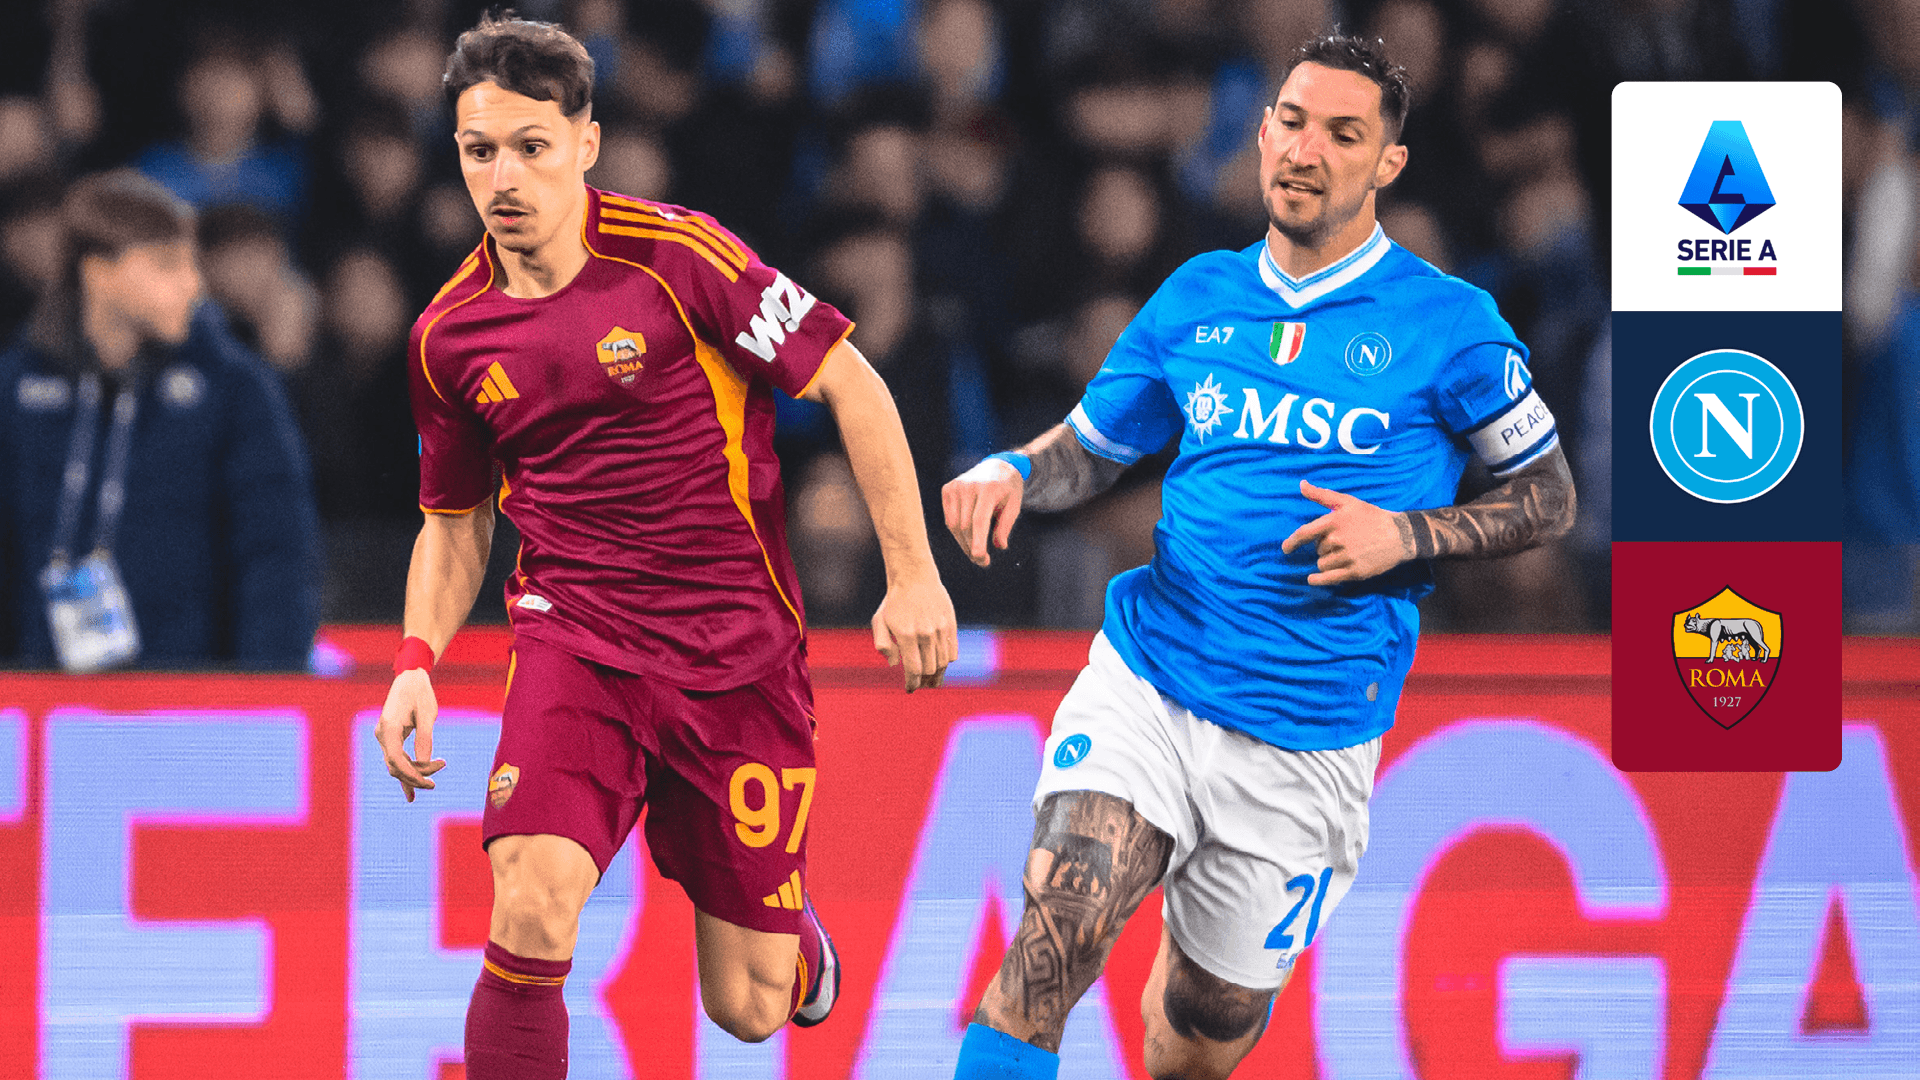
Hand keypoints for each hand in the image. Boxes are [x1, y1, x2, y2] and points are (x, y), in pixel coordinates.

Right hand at [375, 668, 447, 801]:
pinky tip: (411, 790)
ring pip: (395, 764)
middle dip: (415, 775)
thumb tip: (425, 764)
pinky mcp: (390, 737)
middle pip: (395, 765)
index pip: (395, 759)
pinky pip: (396, 758)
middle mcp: (382, 734)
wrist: (410, 677)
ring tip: (431, 785)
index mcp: (388, 727)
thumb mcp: (428, 715)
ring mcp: (384, 736)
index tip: (429, 782)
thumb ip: (425, 739)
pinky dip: (406, 770)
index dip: (411, 774)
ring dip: (413, 774)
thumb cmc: (421, 693)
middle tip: (436, 782)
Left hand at [871, 566, 958, 691]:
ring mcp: (940, 630)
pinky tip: (940, 665)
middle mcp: (925, 634)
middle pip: (929, 670)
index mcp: (906, 636)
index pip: (913, 670)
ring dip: (937, 676)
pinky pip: (952, 652)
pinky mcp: (950, 625)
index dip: (912, 684)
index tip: (910, 689)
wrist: (914, 577)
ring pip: (943, 663)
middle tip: (920, 685)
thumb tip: (894, 665)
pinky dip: (947, 662)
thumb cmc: (893, 602)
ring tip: (932, 681)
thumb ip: (882, 645)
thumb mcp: (879, 621)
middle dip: (924, 682)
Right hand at [942, 458, 1023, 566]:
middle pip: (966, 526)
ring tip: (975, 552)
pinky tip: (968, 536)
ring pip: (954, 525)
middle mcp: (968, 486)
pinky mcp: (947, 489)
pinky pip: (949, 519)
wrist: (996, 467)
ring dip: (964, 543)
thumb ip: (1005, 526)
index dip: (978, 541)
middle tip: (983, 562)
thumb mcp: (1014, 506)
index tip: (979, 557)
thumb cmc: (1007, 490)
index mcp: (988, 489)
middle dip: (973, 547)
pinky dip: (957, 532)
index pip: (979, 519)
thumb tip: (999, 546)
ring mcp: (955, 486)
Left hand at [1280, 480, 1411, 585]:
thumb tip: (1301, 484)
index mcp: (1334, 521)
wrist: (1401, 535)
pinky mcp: (1355, 571)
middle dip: (1324, 547)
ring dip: (1327, 561)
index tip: (1285, 549)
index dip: (1292, 542)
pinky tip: (1313, 579)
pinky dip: (1319, 579)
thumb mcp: (1348, 502)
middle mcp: (1338, 539)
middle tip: (1343, 541)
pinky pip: (1329, 578)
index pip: (1305, 533)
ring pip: (1322, 564)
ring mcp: (1347, 557)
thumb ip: (1322, 495)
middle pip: (1317, 549)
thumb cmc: (1371, 516)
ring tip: (1344, 554)